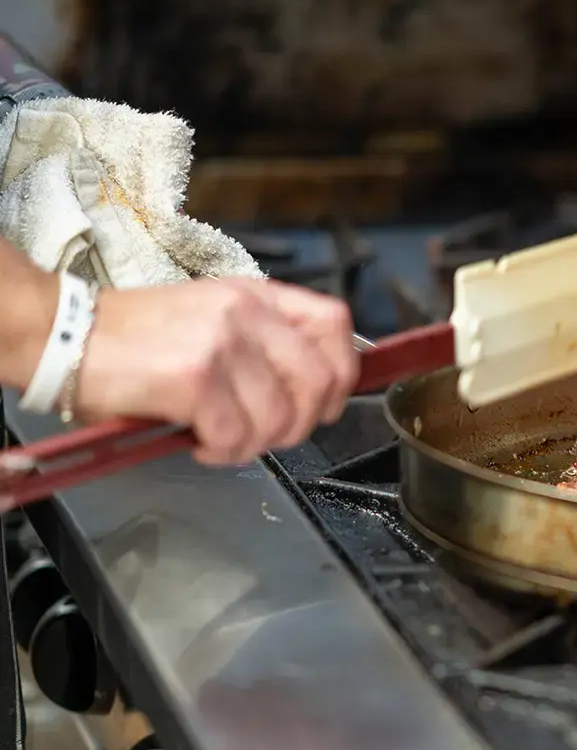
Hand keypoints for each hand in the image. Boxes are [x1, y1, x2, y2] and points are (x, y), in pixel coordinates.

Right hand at [76, 277, 359, 464]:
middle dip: (300, 423)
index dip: (341, 372)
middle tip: (267, 434)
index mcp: (256, 296)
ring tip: (223, 440)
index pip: (335, 325)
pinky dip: (222, 452)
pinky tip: (200, 443)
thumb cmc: (134, 337)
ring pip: (280, 418)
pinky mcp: (195, 377)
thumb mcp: (211, 319)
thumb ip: (262, 344)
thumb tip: (309, 391)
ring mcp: (223, 343)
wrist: (62, 335)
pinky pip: (237, 435)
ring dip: (255, 444)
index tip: (321, 402)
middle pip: (321, 381)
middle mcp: (246, 313)